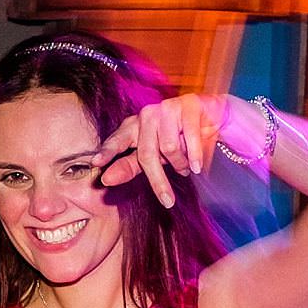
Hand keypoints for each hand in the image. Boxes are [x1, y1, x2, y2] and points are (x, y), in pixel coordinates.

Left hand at [95, 93, 234, 209]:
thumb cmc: (176, 139)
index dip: (107, 151)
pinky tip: (197, 166)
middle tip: (168, 201)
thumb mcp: (152, 156)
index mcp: (132, 127)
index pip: (117, 141)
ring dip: (180, 164)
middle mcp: (146, 115)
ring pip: (169, 148)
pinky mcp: (188, 105)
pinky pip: (190, 138)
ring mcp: (166, 108)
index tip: (96, 163)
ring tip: (186, 168)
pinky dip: (195, 156)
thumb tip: (106, 180)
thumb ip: (129, 167)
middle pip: (146, 154)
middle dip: (158, 181)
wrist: (210, 117)